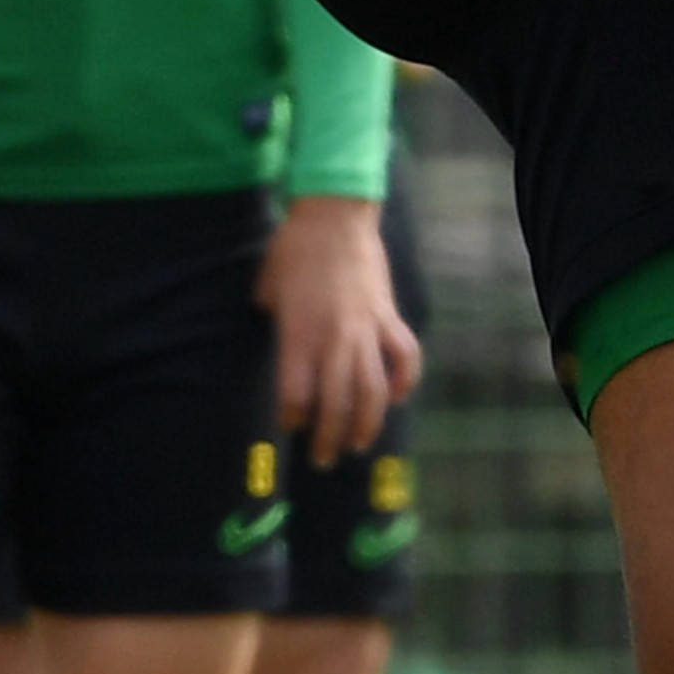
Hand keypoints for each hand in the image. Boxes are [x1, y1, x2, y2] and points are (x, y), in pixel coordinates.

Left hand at [258, 195, 423, 466]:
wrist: (334, 214)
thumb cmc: (294, 248)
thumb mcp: (269, 287)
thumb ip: (274, 318)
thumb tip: (279, 331)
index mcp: (299, 335)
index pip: (296, 396)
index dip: (294, 418)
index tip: (291, 426)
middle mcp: (333, 339)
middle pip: (336, 404)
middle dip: (328, 438)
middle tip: (323, 459)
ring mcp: (365, 328)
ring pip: (373, 390)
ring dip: (368, 423)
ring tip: (359, 444)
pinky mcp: (387, 315)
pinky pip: (404, 357)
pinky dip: (404, 381)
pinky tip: (396, 397)